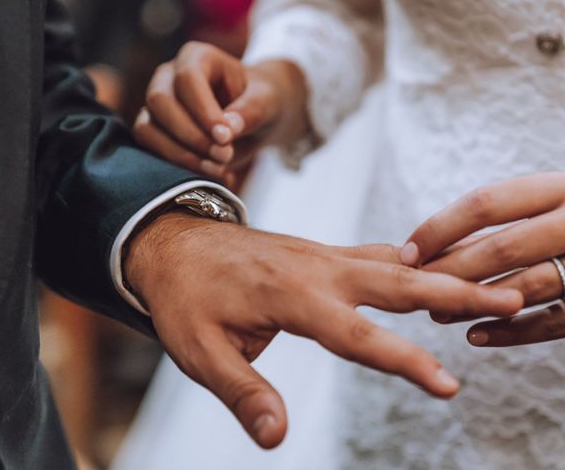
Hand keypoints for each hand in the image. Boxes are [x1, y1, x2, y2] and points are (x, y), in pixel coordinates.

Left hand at [125, 212, 521, 447]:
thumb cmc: (184, 297)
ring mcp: (318, 254)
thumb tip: (276, 438)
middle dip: (454, 293)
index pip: (358, 335)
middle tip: (508, 297)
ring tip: (488, 281)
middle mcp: (314, 269)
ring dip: (441, 274)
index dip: (405, 362)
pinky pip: (372, 254)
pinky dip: (408, 262)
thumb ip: (242, 392)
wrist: (172, 242)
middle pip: (396, 282)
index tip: (448, 385)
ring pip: (392, 263)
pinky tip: (428, 269)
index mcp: (289, 296)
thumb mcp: (199, 352)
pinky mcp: (316, 253)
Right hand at [133, 42, 307, 184]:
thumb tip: (226, 130)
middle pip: (160, 101)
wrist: (254, 118)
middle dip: (192, 136)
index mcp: (197, 57)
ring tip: (218, 170)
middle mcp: (168, 76)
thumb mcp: (268, 102)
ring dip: (181, 155)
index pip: (188, 78)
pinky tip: (209, 175)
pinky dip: (176, 166)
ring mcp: (156, 104)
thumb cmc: (261, 101)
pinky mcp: (152, 130)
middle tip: (224, 156)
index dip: (203, 111)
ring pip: (148, 128)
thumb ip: (251, 111)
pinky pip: (149, 149)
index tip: (225, 138)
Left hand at [400, 172, 564, 343]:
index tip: (406, 251)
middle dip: (452, 271)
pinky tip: (476, 335)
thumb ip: (507, 217)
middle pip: (503, 247)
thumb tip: (432, 244)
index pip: (487, 203)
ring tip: (437, 314)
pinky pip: (557, 321)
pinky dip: (514, 330)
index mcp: (560, 187)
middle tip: (415, 287)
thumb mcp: (550, 201)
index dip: (440, 228)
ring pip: (528, 285)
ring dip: (476, 302)